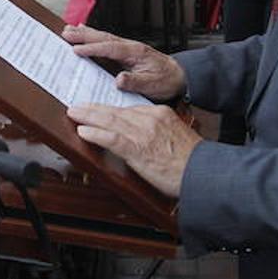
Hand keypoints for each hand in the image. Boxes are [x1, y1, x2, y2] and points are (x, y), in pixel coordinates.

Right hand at [61, 25, 185, 102]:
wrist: (178, 75)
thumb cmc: (166, 80)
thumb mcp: (152, 85)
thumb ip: (135, 82)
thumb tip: (118, 80)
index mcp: (135, 52)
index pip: (110, 48)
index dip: (92, 49)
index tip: (76, 50)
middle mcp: (129, 46)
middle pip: (103, 38)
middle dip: (83, 35)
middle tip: (65, 33)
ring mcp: (127, 47)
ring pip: (103, 37)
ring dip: (85, 33)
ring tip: (68, 30)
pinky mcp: (124, 51)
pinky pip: (106, 41)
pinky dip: (93, 36)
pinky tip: (84, 31)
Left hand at [66, 103, 202, 197]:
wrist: (204, 172)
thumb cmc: (193, 160)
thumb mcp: (176, 135)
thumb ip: (158, 130)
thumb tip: (141, 135)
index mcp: (160, 113)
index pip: (128, 108)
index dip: (109, 109)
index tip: (97, 109)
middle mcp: (150, 119)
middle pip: (116, 111)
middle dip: (93, 109)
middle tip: (77, 106)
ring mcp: (143, 133)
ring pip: (110, 121)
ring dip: (89, 117)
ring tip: (74, 114)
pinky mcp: (138, 149)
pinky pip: (112, 138)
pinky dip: (96, 134)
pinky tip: (84, 131)